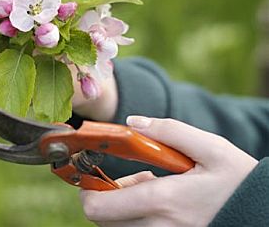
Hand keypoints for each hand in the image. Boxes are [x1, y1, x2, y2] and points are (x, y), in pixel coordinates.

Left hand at [80, 117, 257, 226]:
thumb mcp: (210, 147)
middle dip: (104, 196)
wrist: (263, 214)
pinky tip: (160, 201)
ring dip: (122, 206)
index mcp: (162, 201)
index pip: (98, 208)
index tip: (92, 171)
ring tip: (151, 186)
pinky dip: (136, 216)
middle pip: (102, 219)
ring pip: (118, 226)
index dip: (86, 189)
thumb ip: (169, 131)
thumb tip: (132, 122)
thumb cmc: (239, 181)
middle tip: (127, 177)